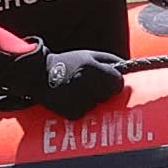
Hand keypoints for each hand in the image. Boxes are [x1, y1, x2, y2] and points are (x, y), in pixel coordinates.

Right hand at [0, 47, 125, 117]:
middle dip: (103, 90)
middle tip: (89, 83)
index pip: (118, 83)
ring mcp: (80, 101)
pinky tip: (72, 98)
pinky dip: (82, 107)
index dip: (114, 81)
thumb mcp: (89, 54)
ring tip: (78, 89)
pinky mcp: (73, 113)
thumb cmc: (67, 62)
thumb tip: (129, 69)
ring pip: (99, 106)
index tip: (108, 79)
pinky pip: (87, 113)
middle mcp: (87, 85)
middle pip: (109, 95)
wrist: (38, 76)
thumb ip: (110, 60)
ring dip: (93, 99)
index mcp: (93, 69)